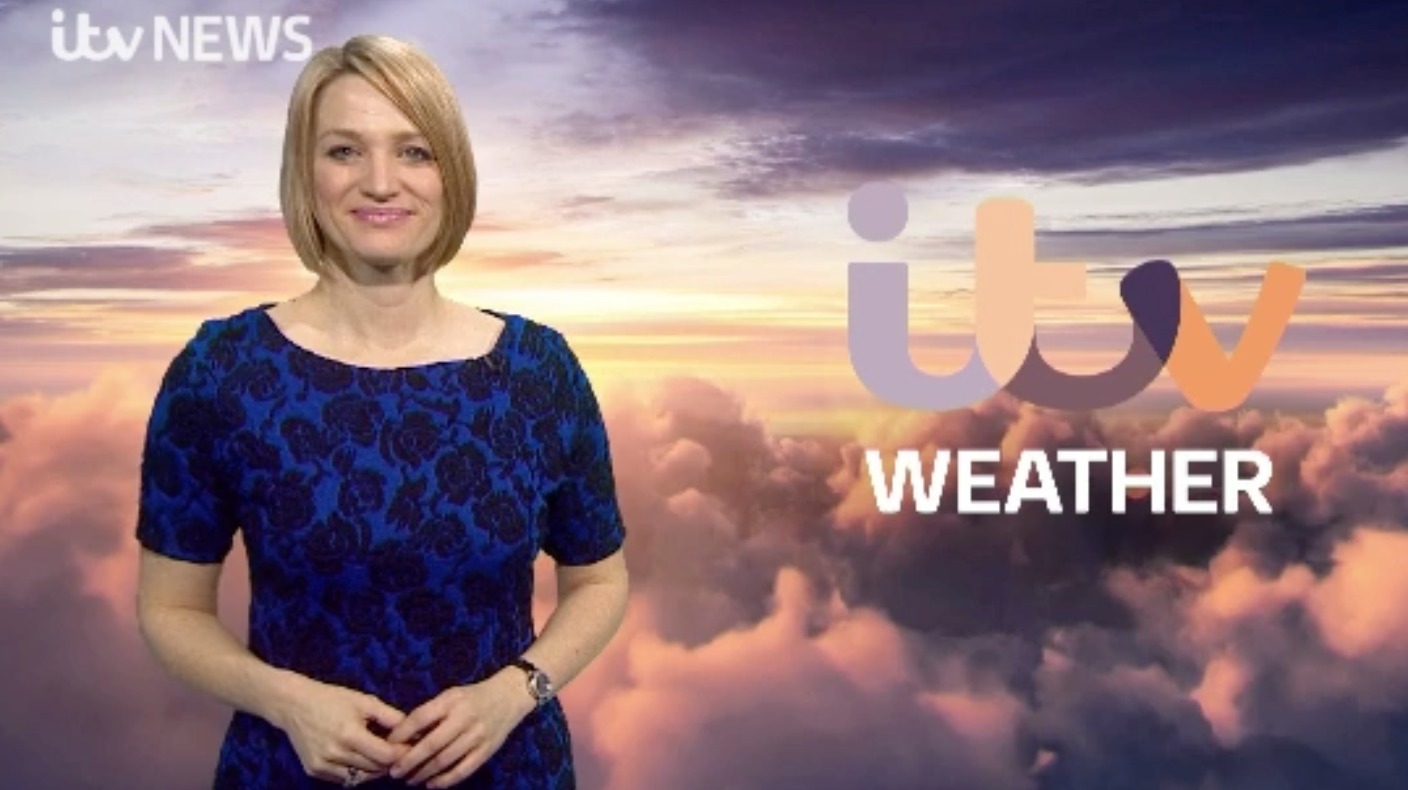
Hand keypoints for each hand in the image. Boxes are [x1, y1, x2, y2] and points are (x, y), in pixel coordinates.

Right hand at [272, 676, 411, 783]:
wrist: (293, 704)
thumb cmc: (332, 699)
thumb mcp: (364, 701)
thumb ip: (391, 717)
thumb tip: (414, 731)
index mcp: (350, 734)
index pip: (386, 756)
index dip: (402, 753)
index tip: (412, 747)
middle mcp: (335, 753)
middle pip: (375, 769)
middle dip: (391, 762)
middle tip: (400, 752)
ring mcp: (322, 765)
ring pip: (360, 778)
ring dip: (375, 770)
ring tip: (382, 756)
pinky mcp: (314, 770)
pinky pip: (343, 779)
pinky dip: (355, 772)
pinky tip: (361, 759)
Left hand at [384, 670, 536, 787]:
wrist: (509, 696)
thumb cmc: (472, 697)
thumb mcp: (450, 696)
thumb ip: (431, 713)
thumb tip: (403, 736)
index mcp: (452, 701)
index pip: (421, 718)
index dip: (402, 733)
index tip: (388, 745)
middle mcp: (465, 718)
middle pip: (431, 744)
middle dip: (409, 760)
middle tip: (394, 771)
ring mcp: (477, 736)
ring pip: (445, 760)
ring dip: (424, 773)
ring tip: (410, 780)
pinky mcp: (487, 751)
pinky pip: (463, 770)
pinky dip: (445, 781)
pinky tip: (431, 784)